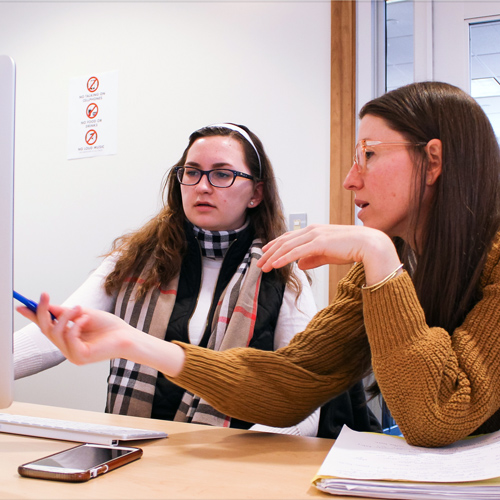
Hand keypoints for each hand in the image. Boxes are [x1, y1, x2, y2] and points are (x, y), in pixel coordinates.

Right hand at [16, 292, 133, 364]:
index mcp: (67, 338)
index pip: (46, 327)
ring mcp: (72, 354)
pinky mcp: (79, 357)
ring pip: (55, 333)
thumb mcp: (83, 314)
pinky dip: (75, 325)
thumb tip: (46, 305)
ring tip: (79, 308)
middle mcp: (66, 348)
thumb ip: (64, 312)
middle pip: (46, 330)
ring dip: (65, 317)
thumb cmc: (109, 326)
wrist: (127, 336)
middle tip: (44, 296)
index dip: (34, 316)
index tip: (22, 305)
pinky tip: (86, 319)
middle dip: (43, 312)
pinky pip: (68, 338)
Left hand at [258, 224, 401, 285]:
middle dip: (270, 252)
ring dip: (273, 257)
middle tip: (259, 263)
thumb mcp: (328, 254)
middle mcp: (312, 230)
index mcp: (314, 230)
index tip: (265, 253)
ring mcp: (315, 235)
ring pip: (287, 247)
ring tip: (263, 267)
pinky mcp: (319, 243)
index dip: (275, 245)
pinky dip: (284, 258)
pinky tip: (275, 265)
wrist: (369, 245)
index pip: (289, 237)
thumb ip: (313, 258)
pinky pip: (296, 252)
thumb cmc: (352, 248)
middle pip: (284, 241)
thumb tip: (299, 265)